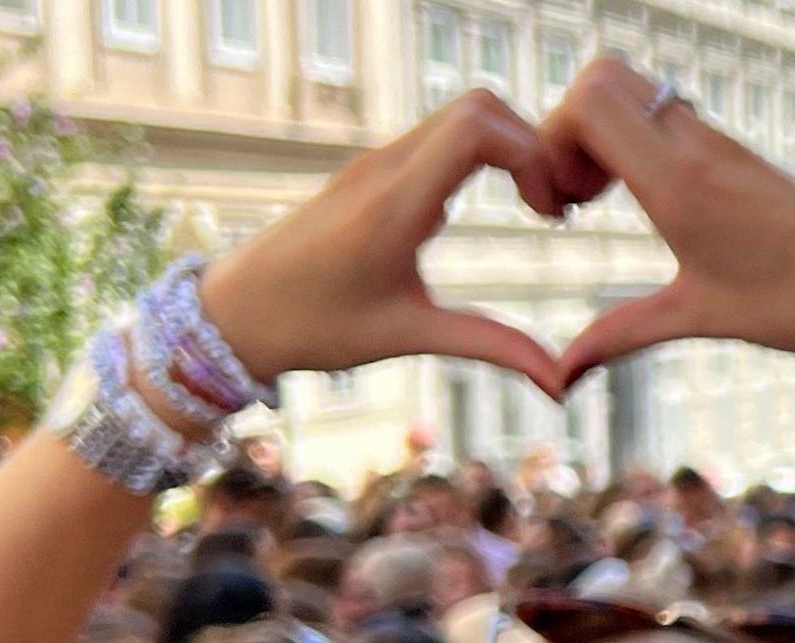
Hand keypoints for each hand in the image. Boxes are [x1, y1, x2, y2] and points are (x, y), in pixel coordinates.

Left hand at [200, 92, 569, 399]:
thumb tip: (560, 381)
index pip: (477, 128)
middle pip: (479, 108)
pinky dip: (483, 154)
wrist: (235, 310)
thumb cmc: (314, 326)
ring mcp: (377, 162)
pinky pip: (441, 136)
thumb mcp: (408, 336)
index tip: (549, 212)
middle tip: (551, 207)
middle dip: (532, 147)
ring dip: (510, 148)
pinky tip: (496, 203)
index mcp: (394, 204)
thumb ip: (490, 346)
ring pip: (462, 115)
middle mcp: (385, 168)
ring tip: (535, 206)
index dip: (531, 154)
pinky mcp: (374, 169)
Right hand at [539, 57, 794, 387]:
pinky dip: (641, 142)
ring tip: (607, 198)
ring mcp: (722, 142)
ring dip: (605, 133)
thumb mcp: (702, 318)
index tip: (564, 204)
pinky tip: (654, 203)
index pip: (586, 102)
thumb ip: (621, 335)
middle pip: (602, 77)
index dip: (551, 141)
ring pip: (637, 90)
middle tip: (578, 194)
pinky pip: (670, 116)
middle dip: (568, 127)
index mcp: (679, 180)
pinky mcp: (741, 153)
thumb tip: (563, 375)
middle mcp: (697, 145)